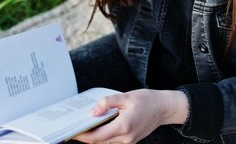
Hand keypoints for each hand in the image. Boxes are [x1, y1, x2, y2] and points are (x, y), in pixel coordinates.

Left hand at [73, 89, 187, 143]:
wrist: (164, 108)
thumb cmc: (148, 101)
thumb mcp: (126, 96)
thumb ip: (108, 103)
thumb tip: (92, 112)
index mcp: (123, 127)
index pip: (96, 137)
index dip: (81, 136)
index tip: (71, 132)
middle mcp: (125, 138)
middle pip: (99, 141)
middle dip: (85, 136)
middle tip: (74, 126)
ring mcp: (128, 142)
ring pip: (105, 142)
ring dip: (94, 136)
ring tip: (85, 125)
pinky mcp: (130, 141)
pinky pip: (112, 141)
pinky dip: (103, 135)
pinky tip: (99, 125)